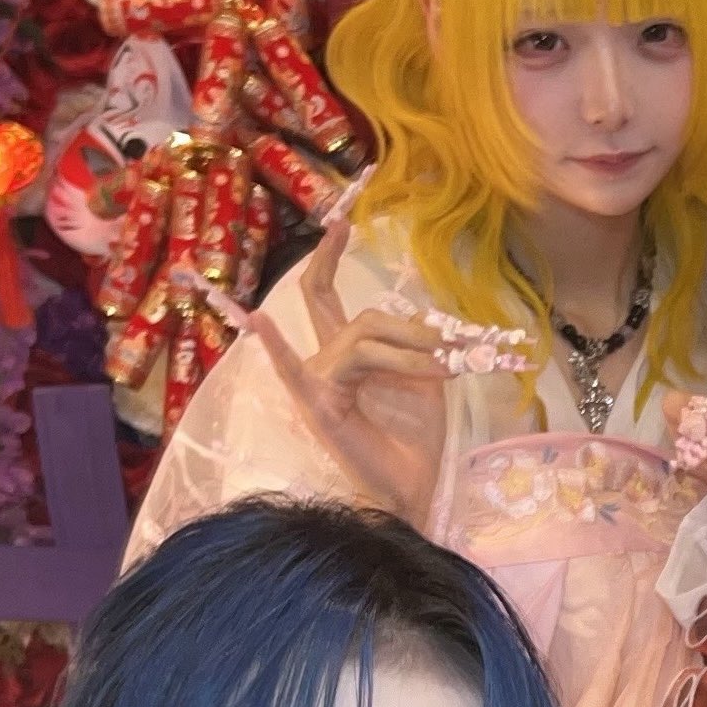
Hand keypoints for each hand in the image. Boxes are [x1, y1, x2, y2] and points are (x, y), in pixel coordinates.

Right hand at [266, 238, 483, 512]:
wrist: (412, 487)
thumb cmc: (414, 438)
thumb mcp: (426, 378)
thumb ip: (422, 344)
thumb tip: (435, 322)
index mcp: (345, 352)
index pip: (327, 295)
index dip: (329, 255)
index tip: (340, 219)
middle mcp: (325, 361)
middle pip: (362, 319)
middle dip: (409, 329)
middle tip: (448, 345)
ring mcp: (317, 382)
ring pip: (362, 339)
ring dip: (412, 352)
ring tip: (448, 370)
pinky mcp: (317, 405)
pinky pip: (294, 371)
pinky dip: (275, 346)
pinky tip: (258, 322)